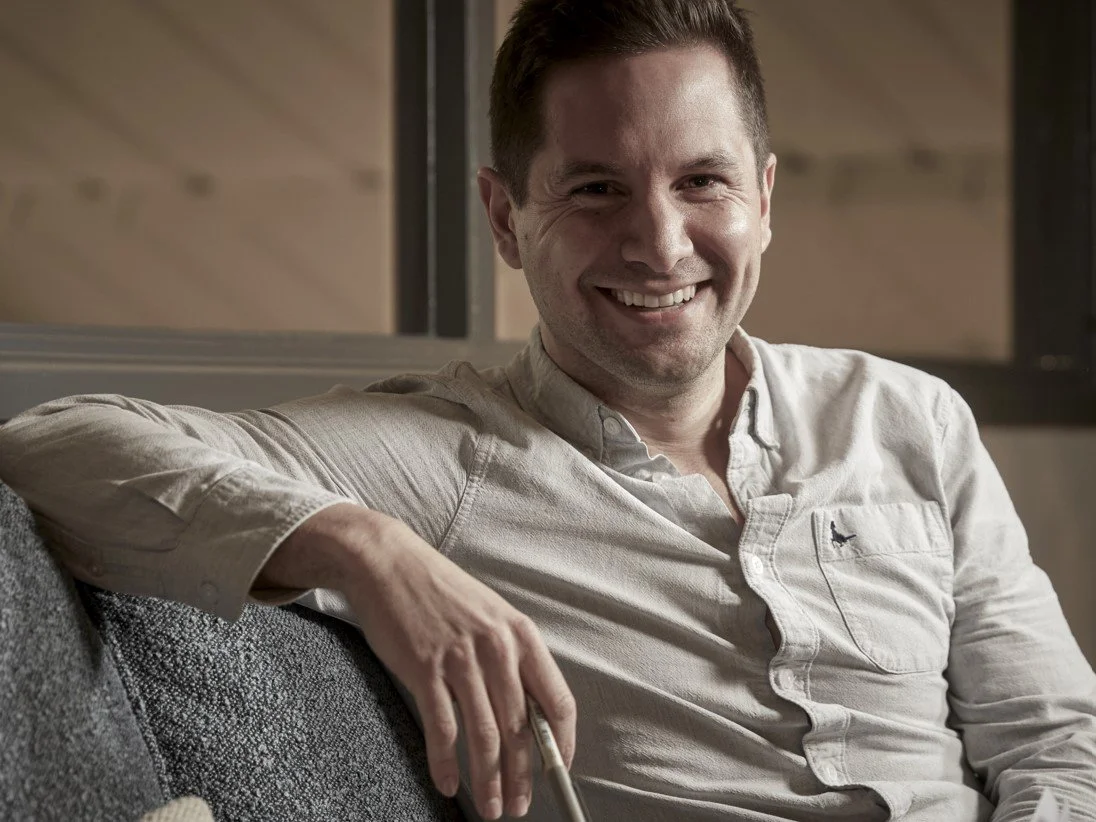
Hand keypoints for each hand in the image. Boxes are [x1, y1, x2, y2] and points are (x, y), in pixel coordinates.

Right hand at [260, 504, 576, 818]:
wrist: (388, 562)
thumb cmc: (441, 592)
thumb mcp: (491, 616)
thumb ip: (511, 659)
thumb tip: (528, 713)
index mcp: (521, 635)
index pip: (558, 701)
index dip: (562, 745)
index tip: (557, 771)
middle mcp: (497, 647)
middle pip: (520, 729)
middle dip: (522, 777)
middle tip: (518, 808)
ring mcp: (460, 658)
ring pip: (484, 736)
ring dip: (488, 781)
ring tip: (489, 808)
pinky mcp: (424, 668)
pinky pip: (442, 728)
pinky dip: (445, 763)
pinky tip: (446, 783)